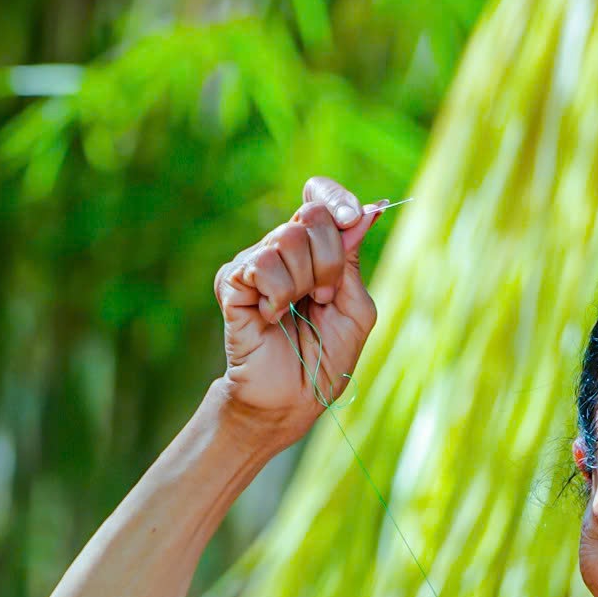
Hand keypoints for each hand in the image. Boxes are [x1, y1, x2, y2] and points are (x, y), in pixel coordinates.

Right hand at [214, 176, 381, 432]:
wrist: (292, 399)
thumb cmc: (324, 359)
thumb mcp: (356, 308)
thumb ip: (353, 260)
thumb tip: (366, 211)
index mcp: (313, 249)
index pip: (319, 197)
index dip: (335, 198)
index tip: (352, 217)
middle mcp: (281, 249)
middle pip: (311, 216)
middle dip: (328, 260)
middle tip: (322, 298)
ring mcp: (254, 263)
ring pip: (287, 238)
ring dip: (303, 283)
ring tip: (294, 312)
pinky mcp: (231, 282)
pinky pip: (263, 265)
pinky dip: (278, 296)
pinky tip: (271, 318)